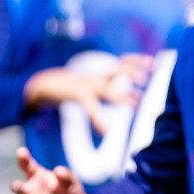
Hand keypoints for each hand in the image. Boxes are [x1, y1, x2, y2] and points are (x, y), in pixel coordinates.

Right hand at [11, 147, 93, 193]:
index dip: (23, 158)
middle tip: (28, 189)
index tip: (21, 151)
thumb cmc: (72, 193)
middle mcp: (31, 193)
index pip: (27, 166)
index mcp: (38, 178)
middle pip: (15, 187)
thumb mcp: (73, 183)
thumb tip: (58, 170)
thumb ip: (67, 176)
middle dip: (18, 187)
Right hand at [23, 56, 151, 135]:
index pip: (121, 63)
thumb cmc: (67, 88)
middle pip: (117, 69)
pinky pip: (91, 107)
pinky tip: (106, 132)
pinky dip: (99, 120)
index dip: (136, 61)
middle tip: (148, 75)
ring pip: (106, 88)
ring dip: (121, 96)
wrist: (40, 85)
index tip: (153, 62)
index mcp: (98, 75)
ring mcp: (85, 83)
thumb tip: (131, 98)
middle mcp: (94, 77)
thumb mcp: (89, 87)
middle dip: (133, 70)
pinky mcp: (76, 93)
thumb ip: (110, 92)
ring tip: (134, 105)